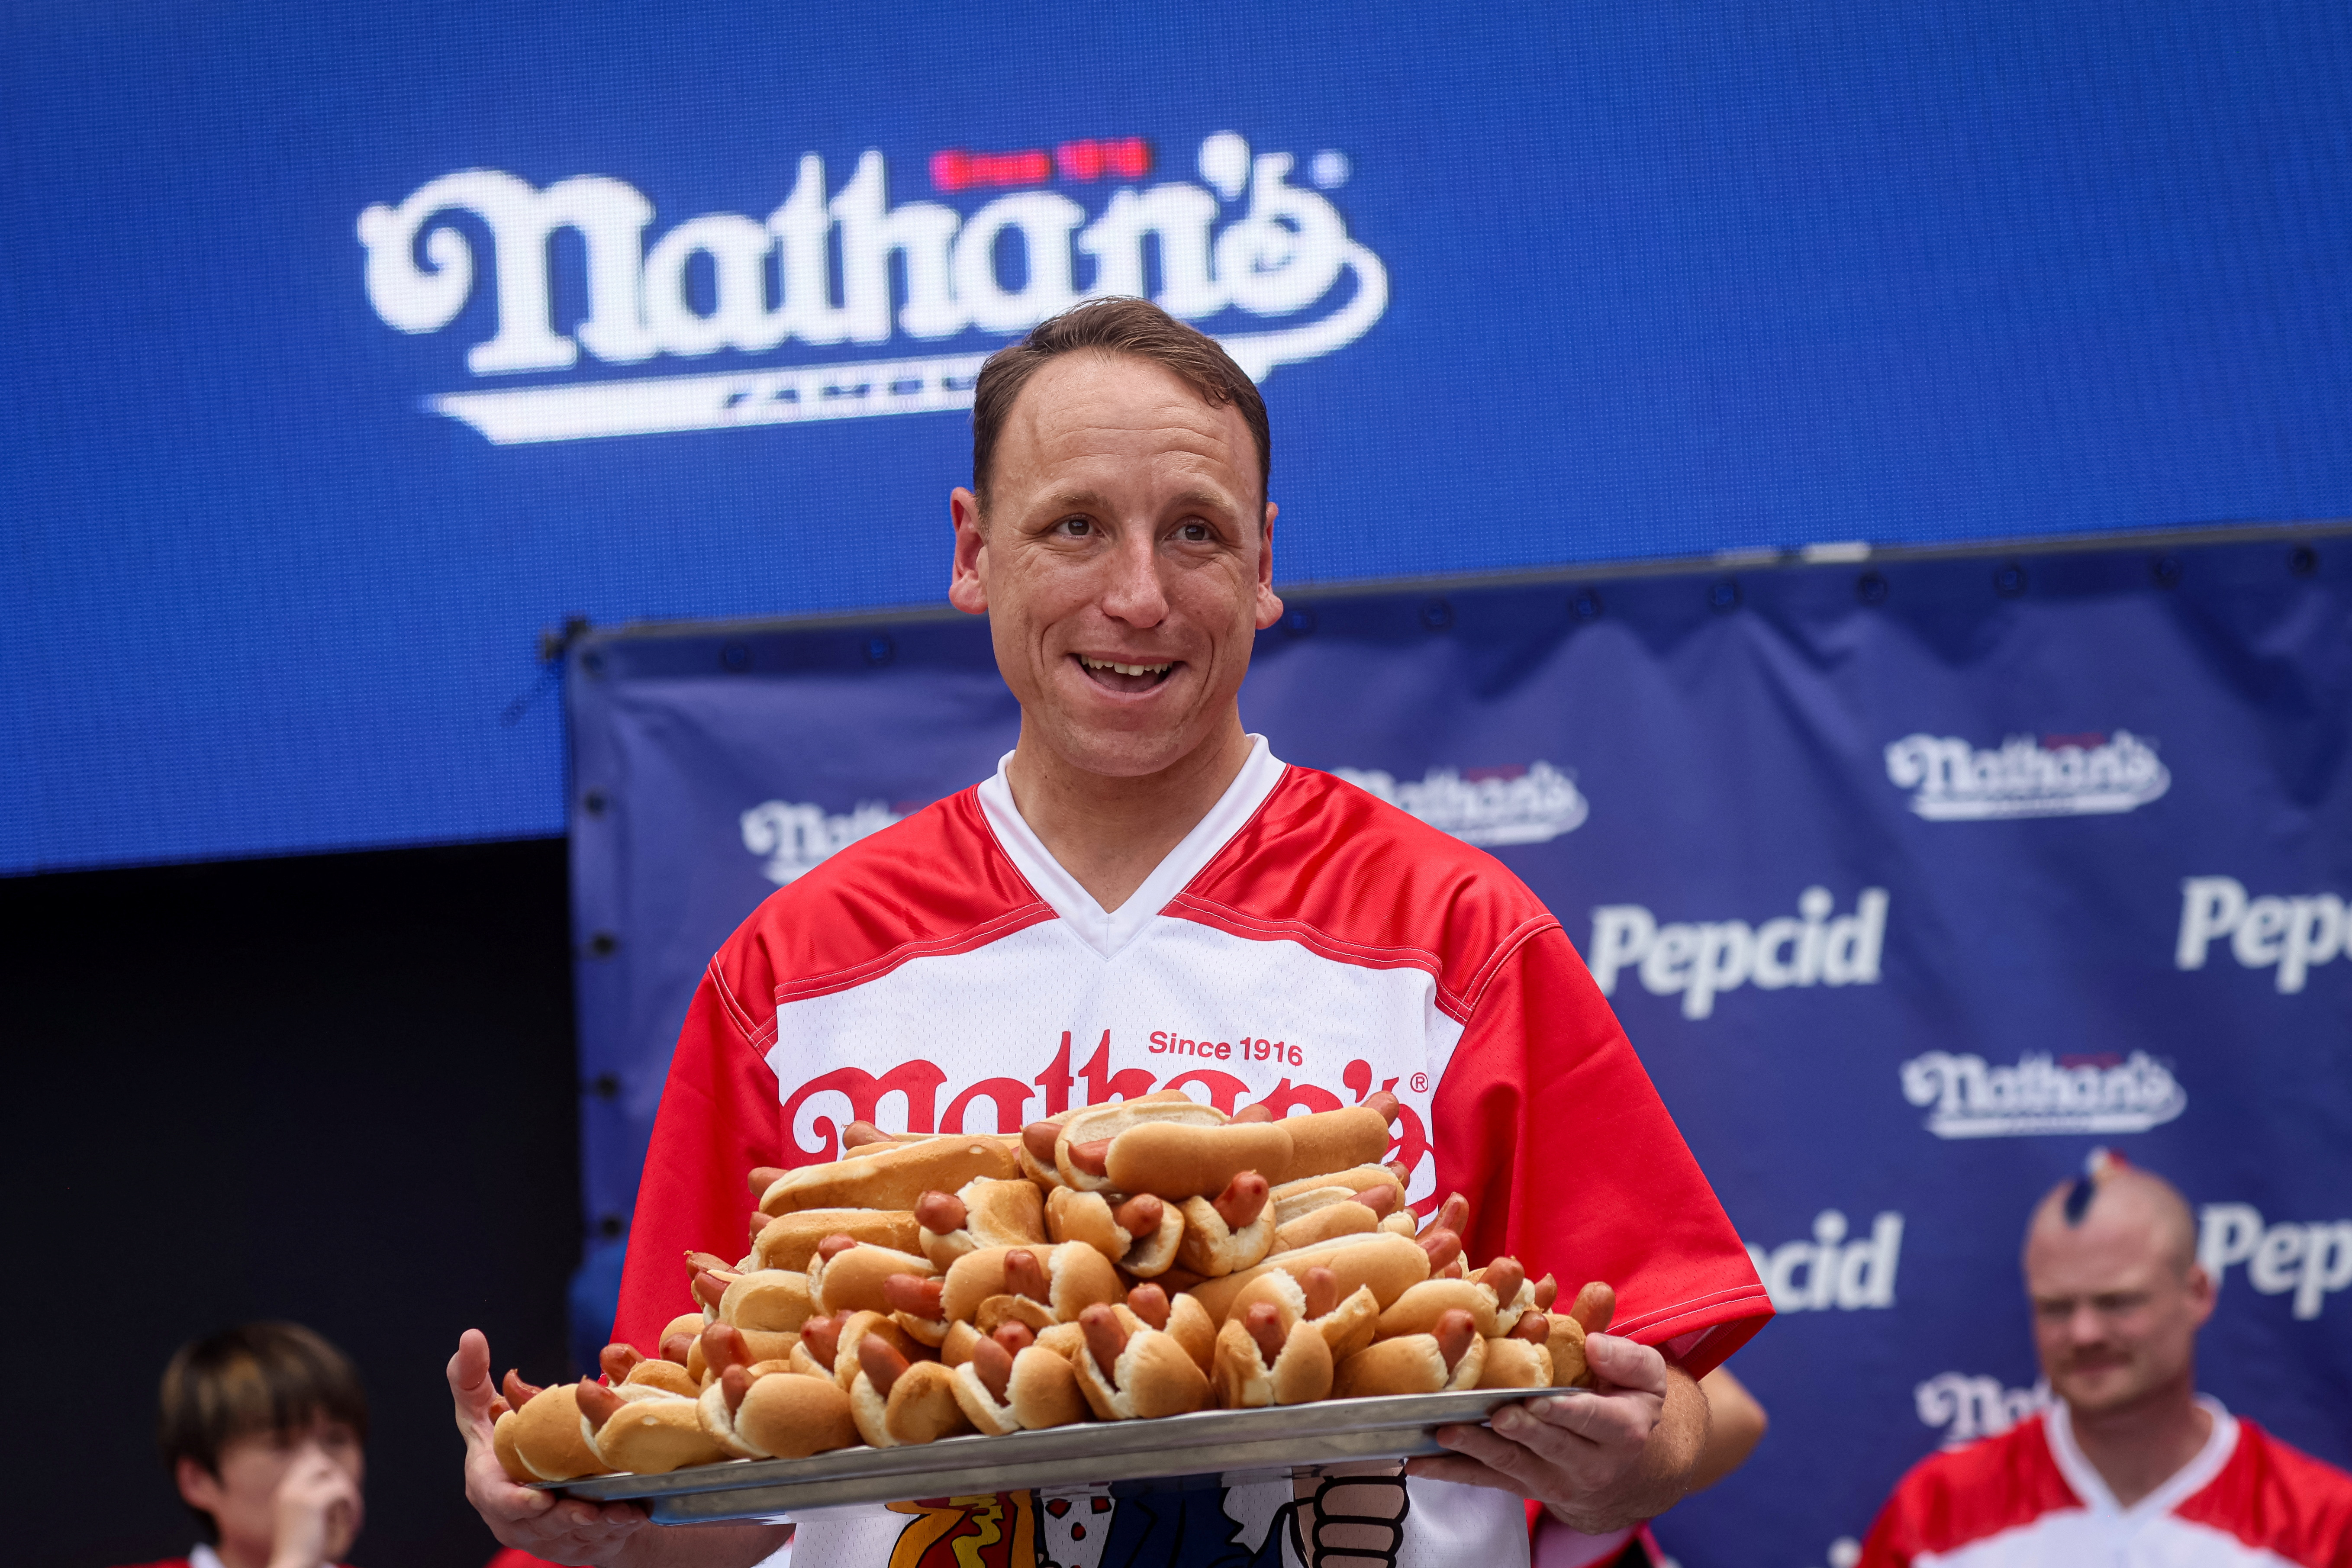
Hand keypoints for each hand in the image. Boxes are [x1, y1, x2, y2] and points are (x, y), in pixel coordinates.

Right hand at [268, 1445, 361, 1567]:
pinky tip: (353, 1524)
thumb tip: (335, 1477)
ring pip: (335, 1477)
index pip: (304, 1461)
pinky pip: (343, 1491)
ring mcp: (298, 1494)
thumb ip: (318, 1499)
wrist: (293, 1567)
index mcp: (284, 1493)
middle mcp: (288, 1489)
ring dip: (349, 1497)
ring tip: (351, 1518)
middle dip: (338, 1478)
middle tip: (348, 1504)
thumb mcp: (308, 1521)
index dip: (319, 1456)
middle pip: (320, 1462)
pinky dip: (353, 1506)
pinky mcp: (312, 1502)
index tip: (329, 1452)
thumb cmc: (303, 1550)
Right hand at [449, 1329, 651, 1566]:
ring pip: (571, 1537)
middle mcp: (513, 1517)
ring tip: (622, 1513)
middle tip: (592, 1509)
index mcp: (488, 1485)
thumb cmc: (506, 1438)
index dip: (516, 1504)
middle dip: (566, 1518)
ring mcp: (543, 1536)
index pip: (496, 1500)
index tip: (541, 1499)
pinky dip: (614, 1531)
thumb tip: (469, 1336)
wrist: (539, 1477)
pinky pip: (594, 1543)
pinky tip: (634, 1515)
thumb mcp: (485, 1410)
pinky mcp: (571, 1545)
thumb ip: (471, 1379)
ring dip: (596, 1527)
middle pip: (539, 1524)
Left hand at [1403, 1334, 1697, 1534]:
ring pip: (1510, 1465)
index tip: (1538, 1400)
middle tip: (1494, 1415)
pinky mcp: (1522, 1486)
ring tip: (1446, 1434)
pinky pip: (1485, 1480)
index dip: (1562, 1411)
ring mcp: (1550, 1479)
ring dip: (1476, 1450)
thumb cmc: (1628, 1404)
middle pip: (1548, 1445)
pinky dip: (1451, 1472)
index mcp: (1620, 1430)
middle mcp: (1586, 1463)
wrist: (1629, 1469)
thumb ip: (1627, 1357)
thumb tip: (1595, 1343)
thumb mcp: (1646, 1377)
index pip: (1590, 1418)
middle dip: (1519, 1431)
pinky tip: (1419, 1463)